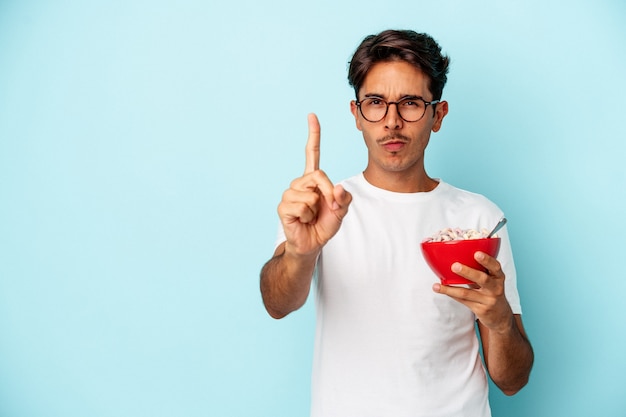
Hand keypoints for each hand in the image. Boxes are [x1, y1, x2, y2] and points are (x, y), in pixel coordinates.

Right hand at [277, 113, 351, 256]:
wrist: (311, 244)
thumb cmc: (324, 225)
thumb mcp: (341, 211)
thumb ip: (344, 199)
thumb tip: (338, 189)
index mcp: (313, 179)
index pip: (312, 153)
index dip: (313, 135)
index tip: (312, 116)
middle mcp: (299, 182)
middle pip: (319, 176)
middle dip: (329, 195)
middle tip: (327, 209)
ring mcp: (289, 193)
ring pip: (311, 195)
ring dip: (316, 210)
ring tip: (310, 217)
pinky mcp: (283, 206)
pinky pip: (302, 206)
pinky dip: (307, 216)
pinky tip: (302, 220)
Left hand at [432, 251, 513, 332]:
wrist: (500, 315)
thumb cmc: (490, 291)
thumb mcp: (490, 279)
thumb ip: (479, 269)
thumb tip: (456, 253)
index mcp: (498, 277)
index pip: (495, 266)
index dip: (487, 260)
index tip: (476, 253)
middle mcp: (496, 288)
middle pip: (483, 279)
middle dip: (468, 272)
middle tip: (455, 266)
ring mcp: (488, 300)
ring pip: (467, 293)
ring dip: (451, 289)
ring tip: (438, 285)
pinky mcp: (481, 310)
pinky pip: (463, 301)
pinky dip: (451, 294)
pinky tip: (440, 289)